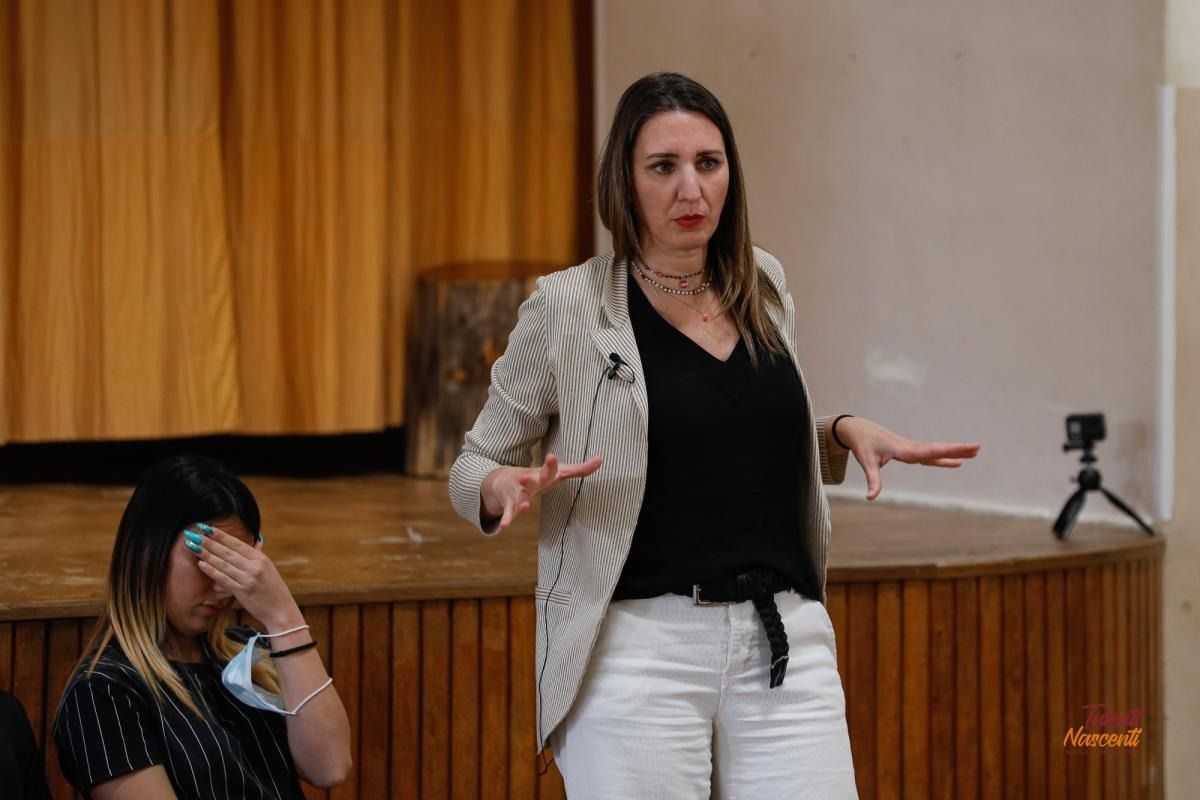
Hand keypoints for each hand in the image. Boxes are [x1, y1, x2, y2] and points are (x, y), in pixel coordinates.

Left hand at [192, 524, 301, 629]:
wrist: (281, 610)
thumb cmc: (274, 590)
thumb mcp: (269, 569)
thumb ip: (259, 554)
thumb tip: (257, 540)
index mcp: (261, 558)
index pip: (237, 543)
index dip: (221, 535)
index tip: (207, 528)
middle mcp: (255, 566)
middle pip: (228, 552)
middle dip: (209, 542)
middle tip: (194, 534)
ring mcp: (248, 578)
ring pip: (223, 564)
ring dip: (206, 554)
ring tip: (193, 546)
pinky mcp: (242, 591)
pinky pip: (223, 578)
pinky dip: (211, 571)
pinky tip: (201, 564)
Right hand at [481, 453, 603, 529]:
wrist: (503, 479)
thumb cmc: (538, 477)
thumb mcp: (558, 473)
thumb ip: (579, 469)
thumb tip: (601, 459)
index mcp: (542, 474)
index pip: (549, 469)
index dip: (551, 464)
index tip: (552, 457)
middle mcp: (529, 481)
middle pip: (531, 480)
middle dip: (530, 479)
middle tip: (526, 477)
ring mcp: (518, 492)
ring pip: (519, 498)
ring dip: (521, 502)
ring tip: (525, 507)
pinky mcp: (509, 504)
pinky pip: (508, 512)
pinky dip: (507, 518)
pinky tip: (504, 527)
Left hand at [836, 417, 980, 500]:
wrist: (857, 429)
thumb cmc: (862, 445)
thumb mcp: (866, 462)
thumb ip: (872, 480)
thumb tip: (871, 497)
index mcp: (903, 448)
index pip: (928, 451)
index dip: (947, 452)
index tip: (961, 453)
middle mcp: (910, 447)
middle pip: (937, 449)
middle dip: (957, 449)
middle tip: (978, 447)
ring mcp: (911, 448)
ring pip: (936, 452)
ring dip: (954, 452)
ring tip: (975, 453)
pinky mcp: (909, 451)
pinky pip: (930, 456)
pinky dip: (943, 458)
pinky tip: (956, 462)